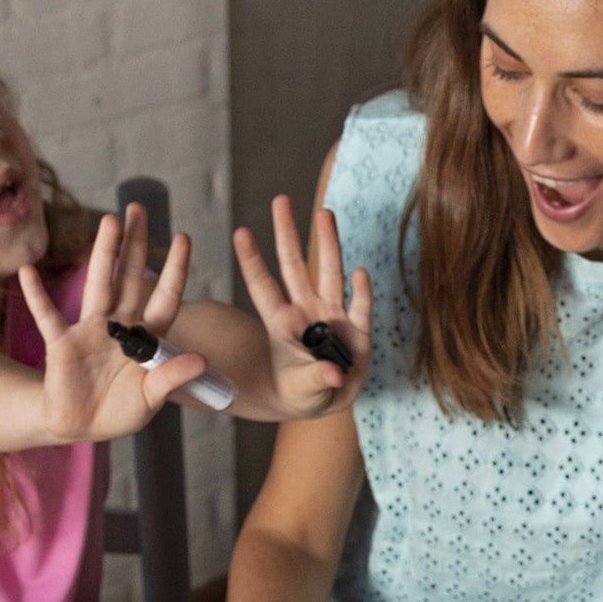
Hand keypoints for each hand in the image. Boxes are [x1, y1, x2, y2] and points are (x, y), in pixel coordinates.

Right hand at [22, 203, 203, 442]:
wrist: (82, 425)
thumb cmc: (121, 410)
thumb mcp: (151, 398)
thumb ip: (172, 376)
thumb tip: (201, 358)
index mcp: (146, 338)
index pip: (165, 297)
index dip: (174, 270)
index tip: (183, 237)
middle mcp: (119, 326)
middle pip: (129, 278)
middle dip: (134, 244)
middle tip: (137, 208)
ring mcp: (89, 332)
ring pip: (98, 285)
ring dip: (103, 254)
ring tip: (109, 221)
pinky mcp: (61, 345)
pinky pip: (48, 316)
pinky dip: (37, 295)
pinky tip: (28, 271)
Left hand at [234, 195, 372, 418]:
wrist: (323, 401)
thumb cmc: (300, 392)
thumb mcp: (302, 391)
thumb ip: (315, 379)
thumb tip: (333, 374)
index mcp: (282, 324)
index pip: (263, 287)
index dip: (252, 261)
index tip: (240, 232)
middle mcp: (306, 311)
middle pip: (295, 266)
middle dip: (287, 233)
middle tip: (280, 200)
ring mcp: (333, 316)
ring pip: (330, 272)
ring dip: (327, 243)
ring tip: (324, 213)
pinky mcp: (358, 329)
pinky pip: (360, 306)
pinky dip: (362, 291)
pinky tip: (360, 273)